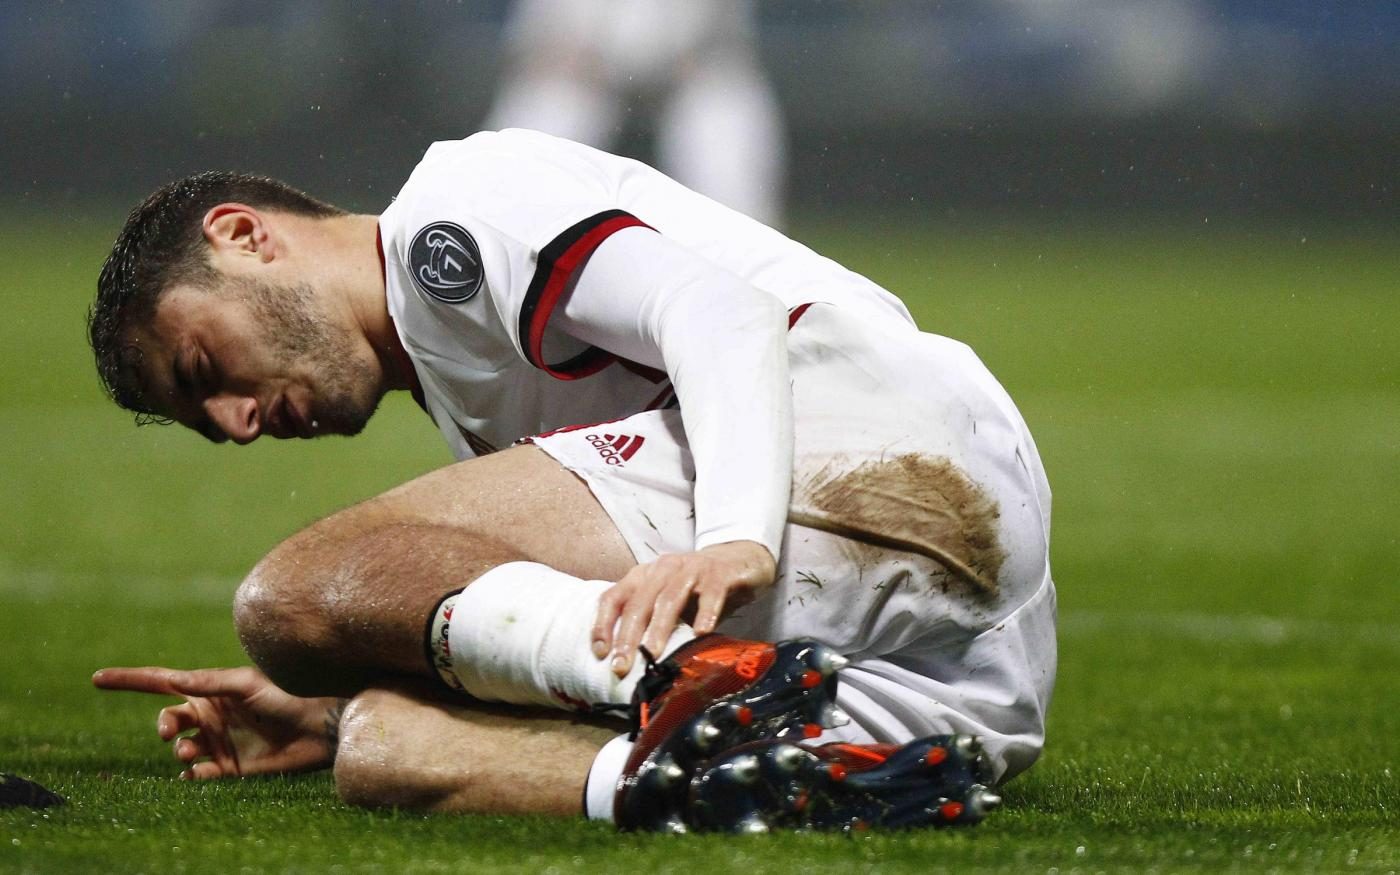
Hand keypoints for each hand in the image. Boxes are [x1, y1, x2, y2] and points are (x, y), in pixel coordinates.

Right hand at [92, 665, 341, 778]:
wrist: (320, 726)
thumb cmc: (288, 694)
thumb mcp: (248, 683)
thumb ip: (210, 682)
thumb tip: (171, 679)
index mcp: (209, 689)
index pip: (162, 683)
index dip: (130, 681)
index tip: (98, 679)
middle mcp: (209, 715)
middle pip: (168, 719)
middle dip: (163, 724)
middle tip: (169, 731)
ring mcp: (217, 742)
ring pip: (180, 749)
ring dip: (180, 750)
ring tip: (190, 750)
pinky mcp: (229, 768)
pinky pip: (198, 775)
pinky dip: (192, 775)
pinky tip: (197, 771)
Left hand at [592, 540, 776, 676]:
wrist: (739, 559)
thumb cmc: (697, 588)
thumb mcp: (668, 603)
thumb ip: (652, 625)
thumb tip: (632, 665)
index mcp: (643, 576)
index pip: (613, 598)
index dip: (603, 625)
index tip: (600, 654)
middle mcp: (662, 569)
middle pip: (639, 603)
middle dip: (628, 637)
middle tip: (621, 666)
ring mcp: (691, 569)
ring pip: (670, 599)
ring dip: (659, 629)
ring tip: (653, 655)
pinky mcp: (719, 573)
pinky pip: (711, 594)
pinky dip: (705, 613)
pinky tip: (700, 633)